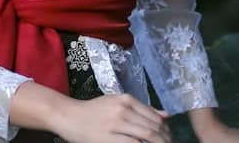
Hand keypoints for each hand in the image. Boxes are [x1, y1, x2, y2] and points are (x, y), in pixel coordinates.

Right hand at [52, 93, 172, 142]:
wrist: (69, 116)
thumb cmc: (93, 111)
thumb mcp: (117, 103)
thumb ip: (141, 109)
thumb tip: (166, 115)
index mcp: (126, 99)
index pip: (154, 116)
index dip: (166, 130)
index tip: (169, 138)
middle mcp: (123, 109)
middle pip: (153, 127)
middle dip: (165, 140)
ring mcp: (116, 124)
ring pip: (147, 136)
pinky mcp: (109, 138)